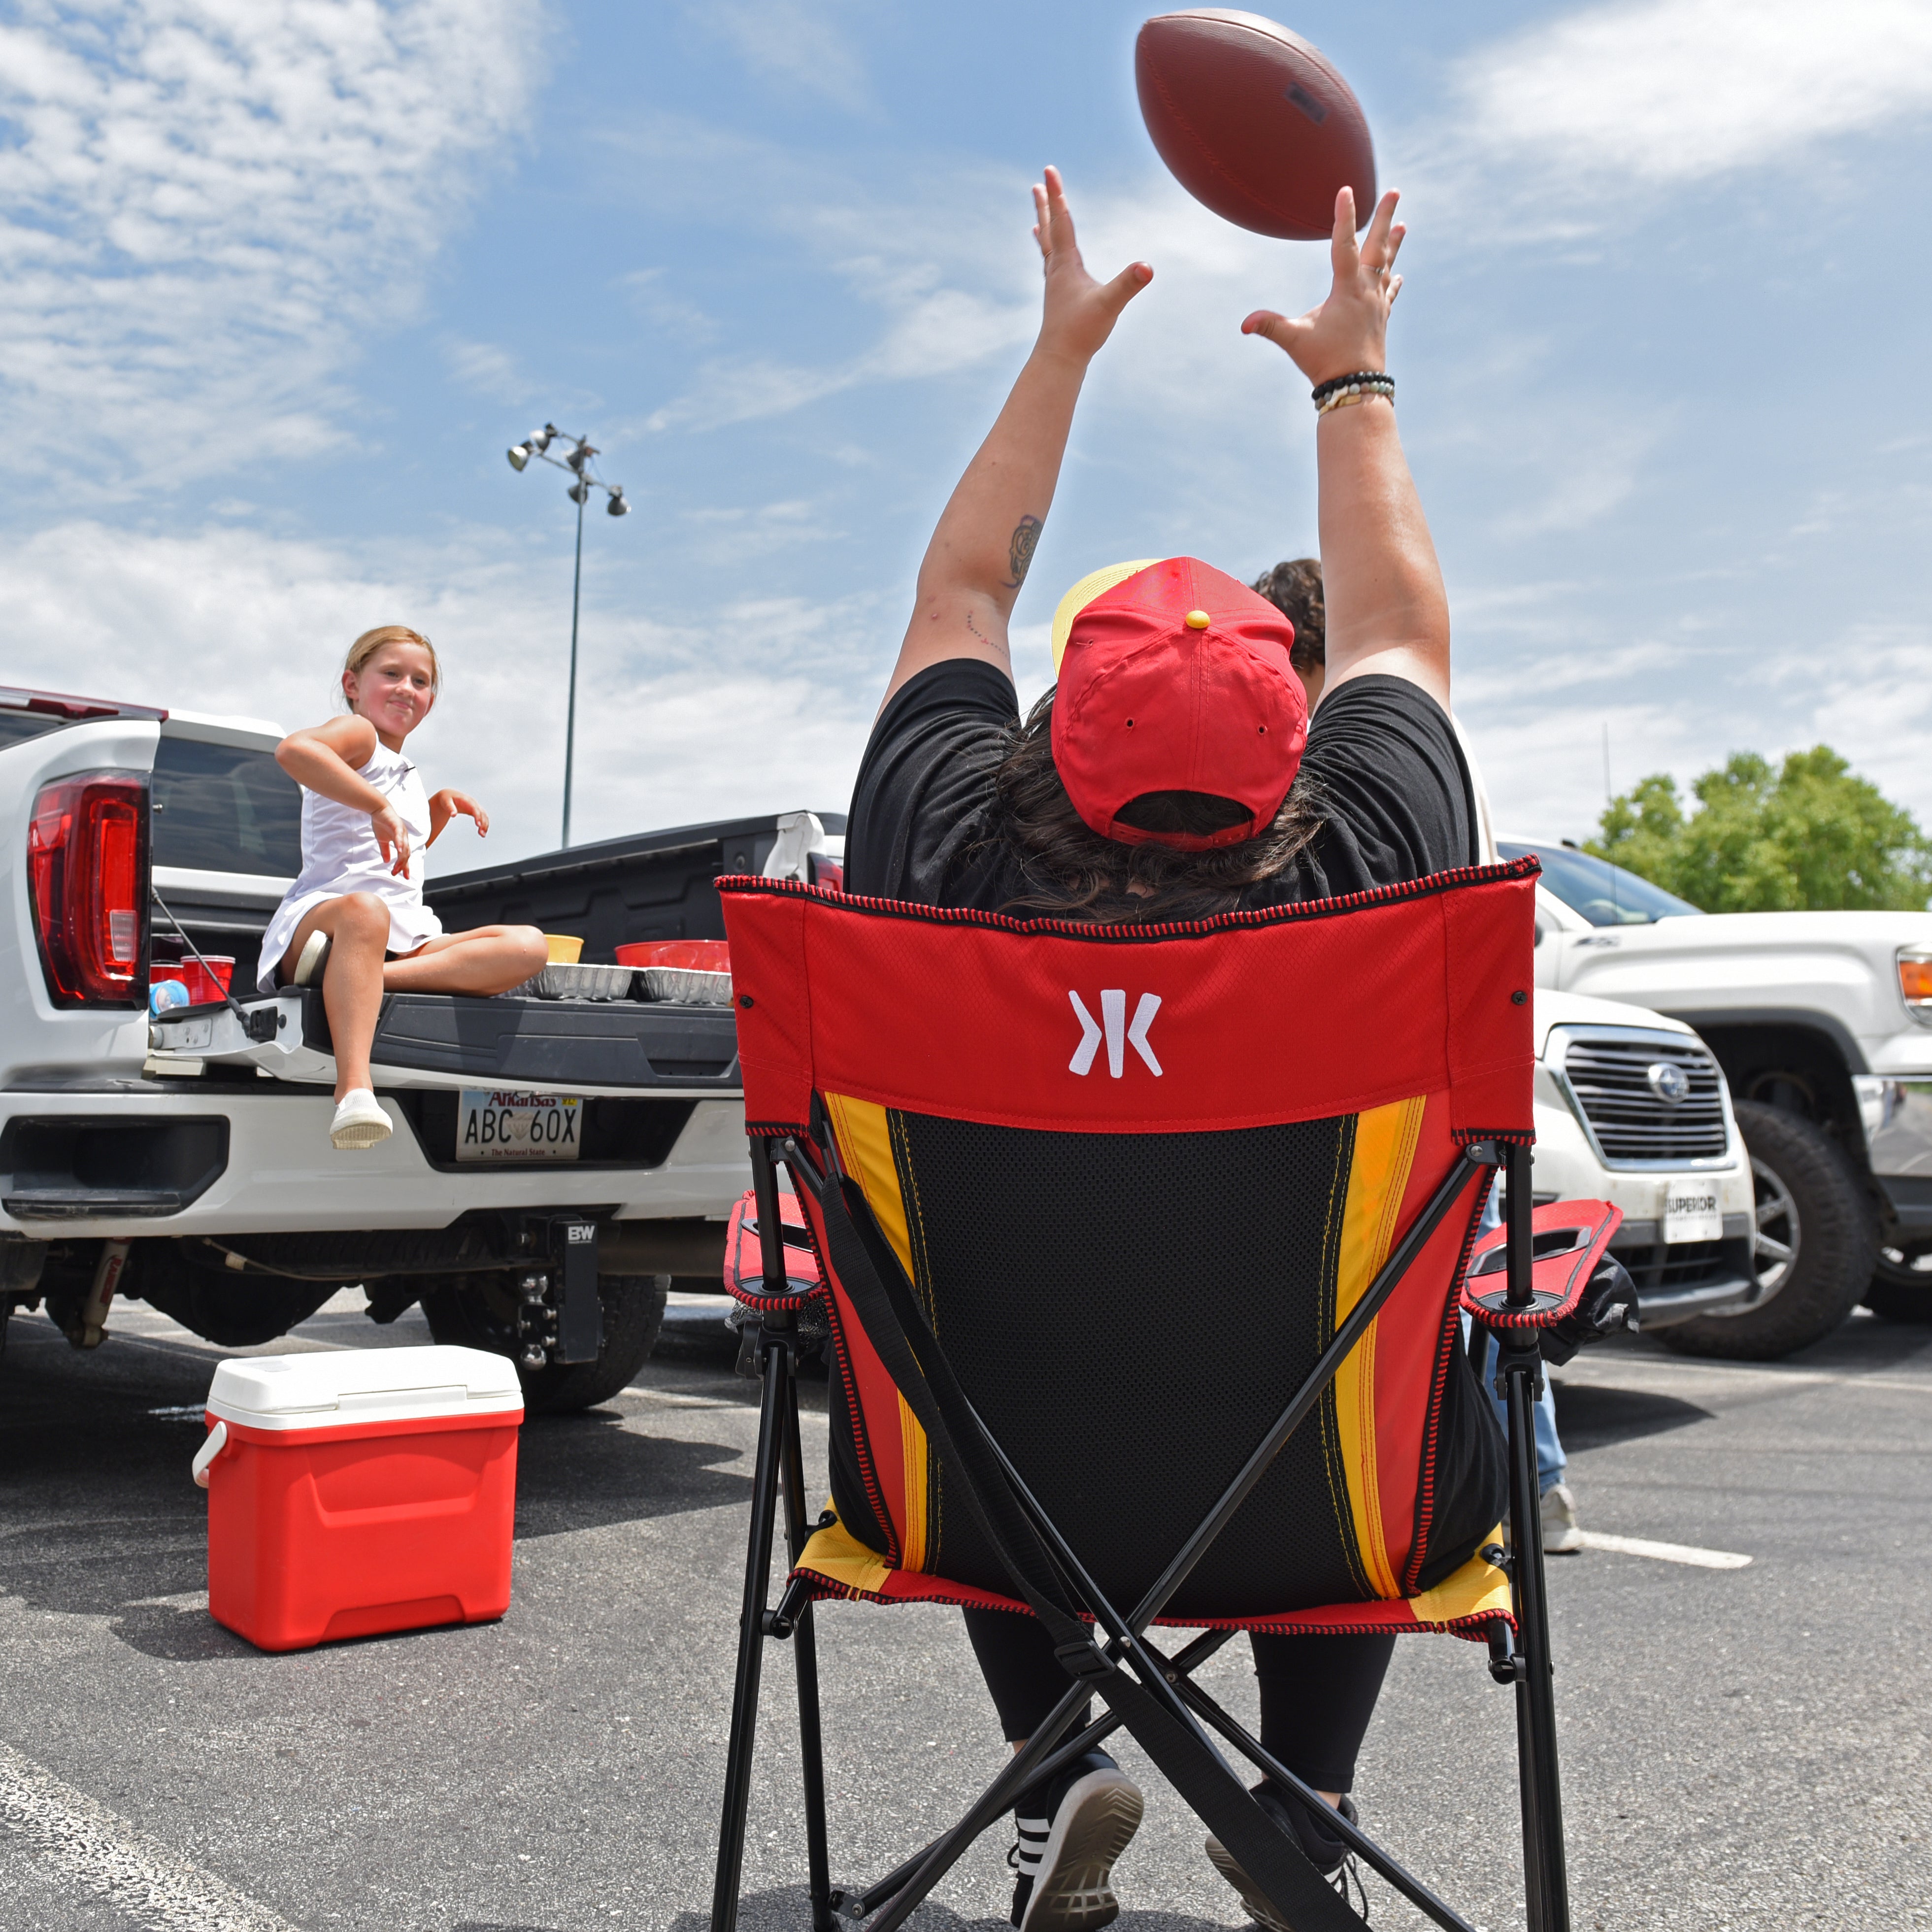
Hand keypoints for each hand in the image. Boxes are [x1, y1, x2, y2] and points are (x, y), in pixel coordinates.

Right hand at [371, 804, 410, 875]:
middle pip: (406, 854)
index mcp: (401, 841)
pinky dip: (400, 844)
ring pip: (404, 847)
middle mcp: (404, 837)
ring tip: (398, 867)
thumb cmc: (381, 822)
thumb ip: (385, 850)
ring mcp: (401, 831)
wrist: (378, 808)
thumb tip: (386, 861)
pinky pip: (399, 836)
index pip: (405, 856)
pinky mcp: (397, 825)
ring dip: (401, 858)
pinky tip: (399, 851)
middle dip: (403, 865)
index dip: (405, 867)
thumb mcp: (382, 840)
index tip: (405, 877)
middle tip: (398, 874)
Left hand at [427, 789, 487, 845]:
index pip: (475, 808)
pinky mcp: (475, 811)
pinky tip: (481, 832)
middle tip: (481, 833)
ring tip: (482, 835)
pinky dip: (483, 825)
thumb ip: (450, 808)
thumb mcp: (446, 802)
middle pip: (481, 813)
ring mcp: (475, 806)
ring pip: (484, 816)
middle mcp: (473, 803)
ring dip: (485, 825)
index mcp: (467, 800)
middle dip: (483, 823)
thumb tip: (453, 815)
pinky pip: (482, 818)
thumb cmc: (446, 798)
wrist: (449, 795)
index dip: (478, 816)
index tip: (478, 825)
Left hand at [1033, 165, 1151, 364]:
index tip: (1048, 171)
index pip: (1061, 221)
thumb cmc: (1081, 333)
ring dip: (1045, 228)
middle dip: (1046, 204)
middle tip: (1038, 183)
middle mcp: (1056, 270)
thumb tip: (1147, 268)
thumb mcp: (1109, 306)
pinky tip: (1051, 258)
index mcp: (1067, 264)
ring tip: (1038, 217)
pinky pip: (1051, 267)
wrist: (1058, 360)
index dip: (1057, 194)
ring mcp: (1055, 283)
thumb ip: (1128, 285)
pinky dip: (1049, 254)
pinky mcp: (1057, 297)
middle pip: (1050, 229)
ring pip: (1047, 248)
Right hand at [1242, 187, 1404, 387]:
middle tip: (1394, 192)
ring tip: (1402, 224)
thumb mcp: (1294, 341)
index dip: (1345, 216)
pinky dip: (1393, 280)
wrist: (1356, 388)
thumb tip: (1245, 323)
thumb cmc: (1325, 363)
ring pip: (1387, 265)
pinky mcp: (1380, 319)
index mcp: (1347, 289)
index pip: (1345, 244)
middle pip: (1377, 246)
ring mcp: (1376, 304)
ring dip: (1393, 244)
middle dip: (1384, 217)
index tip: (1347, 190)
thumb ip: (1270, 326)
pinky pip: (1389, 292)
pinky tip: (1398, 274)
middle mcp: (1367, 291)